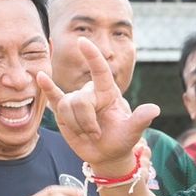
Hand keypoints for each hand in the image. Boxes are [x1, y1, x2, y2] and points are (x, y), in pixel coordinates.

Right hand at [37, 37, 158, 175]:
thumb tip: (155, 110)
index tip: (83, 41)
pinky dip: (46, 88)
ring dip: (77, 126)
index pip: (100, 70)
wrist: (107, 154)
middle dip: (87, 122)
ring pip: (67, 108)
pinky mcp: (63, 111)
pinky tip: (40, 77)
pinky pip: (53, 97)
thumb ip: (141, 120)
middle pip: (80, 101)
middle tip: (97, 135)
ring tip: (88, 134)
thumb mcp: (133, 132)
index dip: (92, 56)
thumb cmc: (121, 139)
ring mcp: (75, 101)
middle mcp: (90, 93)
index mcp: (108, 92)